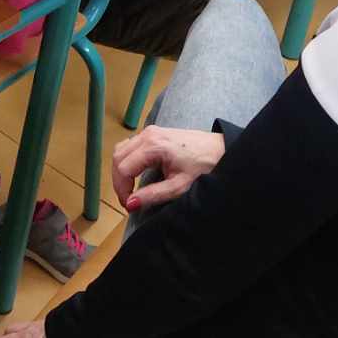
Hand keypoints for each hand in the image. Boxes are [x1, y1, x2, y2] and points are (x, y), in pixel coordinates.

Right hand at [111, 125, 225, 211]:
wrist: (219, 149)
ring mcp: (148, 131)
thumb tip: (130, 204)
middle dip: (118, 181)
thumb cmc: (202, 167)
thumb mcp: (179, 186)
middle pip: (118, 157)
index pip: (123, 167)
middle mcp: (147, 134)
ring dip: (121, 170)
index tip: (129, 205)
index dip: (121, 189)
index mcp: (153, 146)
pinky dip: (127, 160)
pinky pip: (129, 145)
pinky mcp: (152, 132)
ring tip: (130, 189)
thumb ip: (153, 195)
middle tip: (128, 200)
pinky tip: (136, 173)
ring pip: (121, 149)